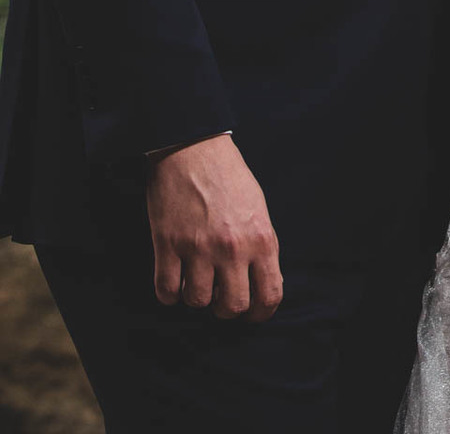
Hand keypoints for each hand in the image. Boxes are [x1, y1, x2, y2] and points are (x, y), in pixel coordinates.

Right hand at [146, 132, 282, 321]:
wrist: (193, 146)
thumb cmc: (228, 176)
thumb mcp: (258, 208)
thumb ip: (260, 246)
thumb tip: (259, 283)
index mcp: (261, 238)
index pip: (270, 295)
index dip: (261, 314)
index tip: (252, 315)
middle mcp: (232, 248)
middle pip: (232, 307)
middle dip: (226, 308)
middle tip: (220, 296)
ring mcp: (198, 248)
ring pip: (197, 302)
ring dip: (196, 296)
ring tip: (196, 279)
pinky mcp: (167, 245)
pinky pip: (167, 292)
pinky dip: (169, 293)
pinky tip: (174, 278)